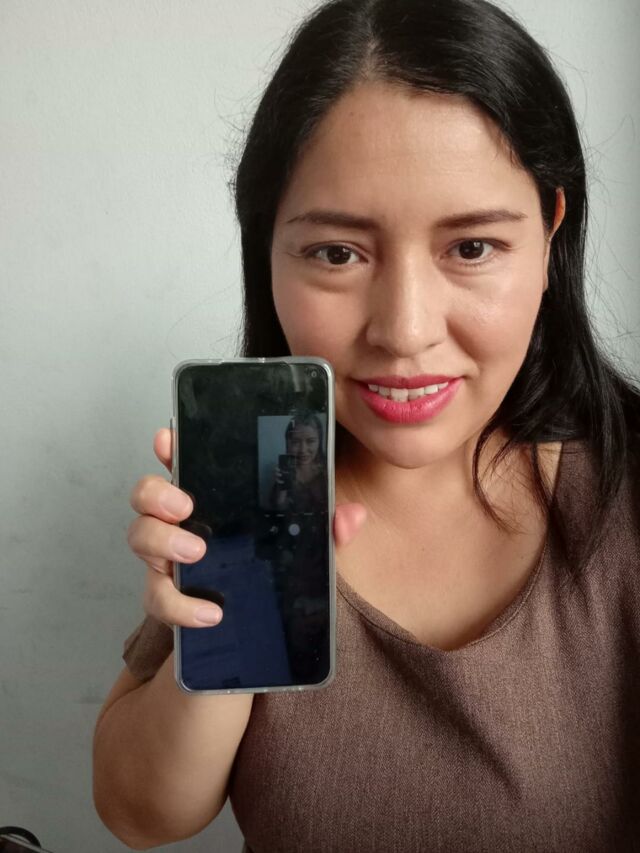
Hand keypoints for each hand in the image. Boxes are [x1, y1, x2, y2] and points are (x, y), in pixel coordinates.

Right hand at [128, 428, 366, 628]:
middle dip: (156, 494)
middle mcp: (182, 523)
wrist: (257, 635)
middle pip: (145, 496)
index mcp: (213, 500)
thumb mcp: (305, 547)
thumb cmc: (274, 572)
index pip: (184, 464)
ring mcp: (169, 558)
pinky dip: (179, 605)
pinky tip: (209, 613)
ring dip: (162, 542)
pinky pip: (157, 597)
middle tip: (185, 508)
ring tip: (196, 553)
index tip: (168, 439)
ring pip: (140, 538)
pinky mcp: (168, 597)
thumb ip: (327, 529)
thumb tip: (351, 515)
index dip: (169, 448)